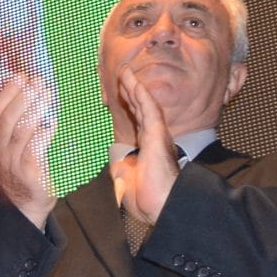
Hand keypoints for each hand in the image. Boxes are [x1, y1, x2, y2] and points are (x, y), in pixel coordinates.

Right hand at [0, 73, 56, 228]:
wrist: (25, 206)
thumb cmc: (25, 170)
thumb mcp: (14, 147)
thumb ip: (19, 125)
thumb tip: (35, 94)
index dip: (7, 92)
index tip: (20, 76)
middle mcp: (0, 151)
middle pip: (7, 118)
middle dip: (22, 96)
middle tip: (37, 80)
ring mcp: (13, 163)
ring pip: (20, 132)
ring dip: (34, 110)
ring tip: (47, 94)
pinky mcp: (28, 174)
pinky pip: (33, 151)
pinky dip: (42, 135)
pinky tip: (51, 123)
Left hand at [113, 69, 177, 222]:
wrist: (161, 205)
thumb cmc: (148, 198)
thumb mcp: (128, 179)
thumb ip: (122, 167)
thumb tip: (116, 164)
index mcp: (147, 148)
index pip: (135, 120)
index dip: (127, 105)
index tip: (117, 93)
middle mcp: (154, 138)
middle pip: (139, 108)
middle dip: (129, 90)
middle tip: (120, 74)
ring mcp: (157, 135)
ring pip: (144, 104)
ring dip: (133, 87)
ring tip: (124, 71)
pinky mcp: (158, 136)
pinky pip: (149, 110)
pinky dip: (141, 96)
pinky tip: (134, 83)